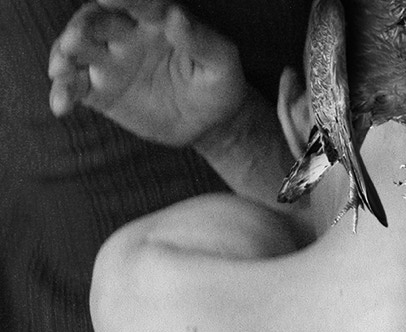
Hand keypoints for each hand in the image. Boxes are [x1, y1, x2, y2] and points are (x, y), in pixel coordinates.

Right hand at [48, 0, 245, 146]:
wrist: (211, 123)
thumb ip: (202, 40)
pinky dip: (63, 92)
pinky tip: (62, 106)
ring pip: (77, 50)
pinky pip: (75, 86)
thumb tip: (176, 16)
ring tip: (61, 70)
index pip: (137, 3)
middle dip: (83, 27)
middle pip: (96, 21)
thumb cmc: (219, 85)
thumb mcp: (222, 63)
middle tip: (78, 40)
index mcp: (157, 20)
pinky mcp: (101, 91)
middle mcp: (127, 35)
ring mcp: (111, 62)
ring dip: (63, 55)